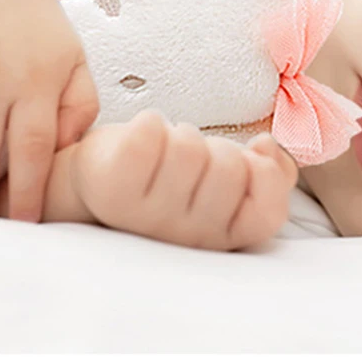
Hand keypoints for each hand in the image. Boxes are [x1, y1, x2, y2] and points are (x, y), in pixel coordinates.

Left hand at [71, 110, 297, 249]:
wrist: (92, 184)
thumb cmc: (167, 176)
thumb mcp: (225, 183)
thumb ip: (268, 175)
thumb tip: (267, 147)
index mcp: (218, 237)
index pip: (266, 212)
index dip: (261, 175)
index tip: (243, 160)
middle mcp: (184, 238)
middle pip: (230, 167)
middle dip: (214, 147)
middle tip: (189, 159)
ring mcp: (147, 218)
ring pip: (191, 146)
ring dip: (179, 135)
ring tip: (162, 152)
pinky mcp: (112, 189)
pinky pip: (150, 132)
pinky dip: (148, 123)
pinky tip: (140, 140)